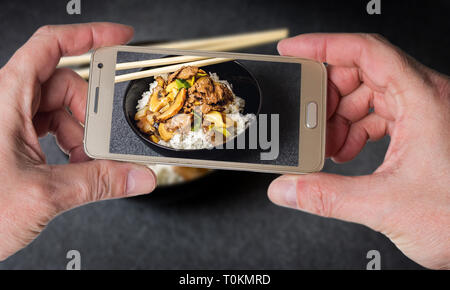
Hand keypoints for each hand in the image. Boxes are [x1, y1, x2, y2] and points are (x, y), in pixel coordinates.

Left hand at [0, 23, 155, 260]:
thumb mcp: (43, 194)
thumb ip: (98, 183)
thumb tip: (136, 176)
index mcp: (6, 99)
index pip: (50, 45)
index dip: (89, 35)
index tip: (118, 38)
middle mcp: (8, 105)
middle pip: (65, 85)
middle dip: (91, 112)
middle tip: (106, 139)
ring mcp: (12, 124)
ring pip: (62, 112)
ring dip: (84, 135)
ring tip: (90, 162)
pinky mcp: (16, 143)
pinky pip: (54, 131)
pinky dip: (74, 147)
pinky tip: (79, 166)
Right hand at [269, 33, 449, 268]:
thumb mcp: (387, 205)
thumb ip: (327, 197)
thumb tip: (288, 188)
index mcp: (425, 101)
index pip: (366, 51)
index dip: (323, 45)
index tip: (294, 50)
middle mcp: (428, 99)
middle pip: (363, 71)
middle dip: (328, 93)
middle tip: (306, 114)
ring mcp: (426, 113)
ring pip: (370, 94)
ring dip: (341, 116)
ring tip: (327, 143)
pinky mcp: (423, 129)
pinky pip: (380, 114)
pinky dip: (356, 129)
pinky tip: (345, 152)